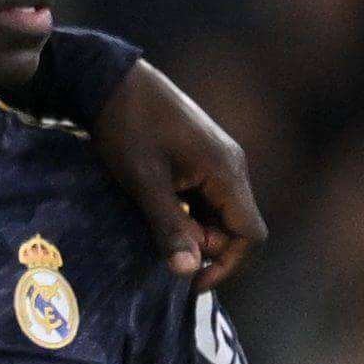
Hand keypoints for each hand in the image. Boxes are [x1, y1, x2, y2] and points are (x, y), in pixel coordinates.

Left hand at [90, 59, 260, 283]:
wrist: (113, 81)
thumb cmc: (128, 128)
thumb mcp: (144, 182)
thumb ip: (169, 226)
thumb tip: (190, 271)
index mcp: (227, 172)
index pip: (249, 234)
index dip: (226, 263)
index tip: (191, 282)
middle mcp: (232, 167)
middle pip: (234, 226)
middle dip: (204, 246)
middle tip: (161, 246)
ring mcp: (217, 161)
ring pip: (217, 213)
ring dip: (192, 230)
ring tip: (154, 228)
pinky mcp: (200, 158)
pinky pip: (204, 198)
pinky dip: (186, 214)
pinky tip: (155, 212)